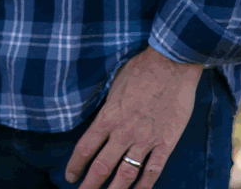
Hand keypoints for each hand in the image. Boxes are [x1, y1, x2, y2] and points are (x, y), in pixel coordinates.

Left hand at [65, 48, 200, 188]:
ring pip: (126, 175)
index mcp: (108, 116)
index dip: (76, 165)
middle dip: (90, 185)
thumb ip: (106, 108)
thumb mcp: (114, 86)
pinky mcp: (166, 143)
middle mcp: (123, 132)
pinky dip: (144, 186)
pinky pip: (153, 171)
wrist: (171, 64)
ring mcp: (145, 140)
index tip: (70, 176)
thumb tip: (99, 122)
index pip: (85, 148)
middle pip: (102, 166)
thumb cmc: (141, 69)